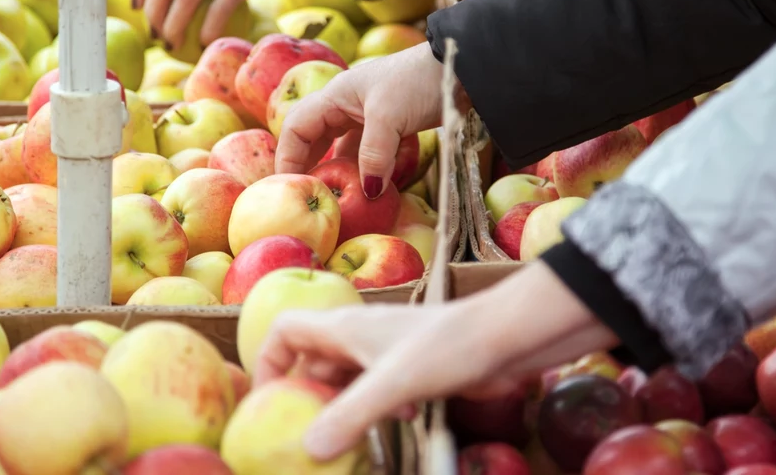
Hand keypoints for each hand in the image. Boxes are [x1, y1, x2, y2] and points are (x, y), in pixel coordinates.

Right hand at [253, 263, 616, 460]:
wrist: (509, 336)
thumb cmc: (449, 348)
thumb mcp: (394, 385)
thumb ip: (351, 415)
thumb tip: (310, 448)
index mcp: (345, 327)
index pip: (286, 331)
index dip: (267, 363)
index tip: (266, 403)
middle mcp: (362, 335)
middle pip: (314, 362)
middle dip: (306, 397)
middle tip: (303, 435)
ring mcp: (389, 350)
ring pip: (348, 378)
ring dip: (343, 407)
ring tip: (346, 437)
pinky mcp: (415, 367)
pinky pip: (380, 388)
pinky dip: (379, 408)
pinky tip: (400, 423)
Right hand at [274, 43, 444, 196]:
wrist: (460, 67)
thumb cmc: (418, 81)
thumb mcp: (390, 117)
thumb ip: (374, 155)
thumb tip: (368, 192)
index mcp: (335, 95)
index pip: (296, 127)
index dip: (288, 157)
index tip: (288, 187)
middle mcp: (346, 104)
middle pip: (314, 137)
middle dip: (307, 165)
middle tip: (305, 195)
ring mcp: (368, 114)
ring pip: (342, 146)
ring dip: (339, 170)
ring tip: (334, 197)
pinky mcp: (390, 124)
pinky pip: (368, 150)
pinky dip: (366, 168)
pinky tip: (370, 186)